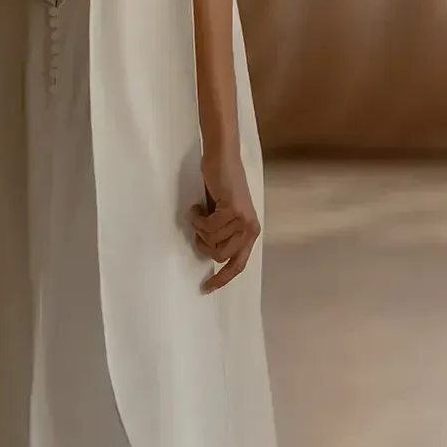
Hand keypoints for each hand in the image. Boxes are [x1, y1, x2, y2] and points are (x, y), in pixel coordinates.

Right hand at [186, 147, 260, 293]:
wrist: (223, 159)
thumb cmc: (220, 185)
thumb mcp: (223, 216)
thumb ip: (223, 234)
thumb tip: (211, 254)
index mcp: (250, 233)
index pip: (238, 265)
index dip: (222, 278)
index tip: (206, 288)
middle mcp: (250, 229)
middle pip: (219, 255)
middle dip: (203, 244)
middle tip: (199, 226)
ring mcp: (243, 220)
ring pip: (211, 241)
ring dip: (198, 227)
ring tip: (200, 211)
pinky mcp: (233, 210)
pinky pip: (207, 226)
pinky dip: (196, 217)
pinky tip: (198, 206)